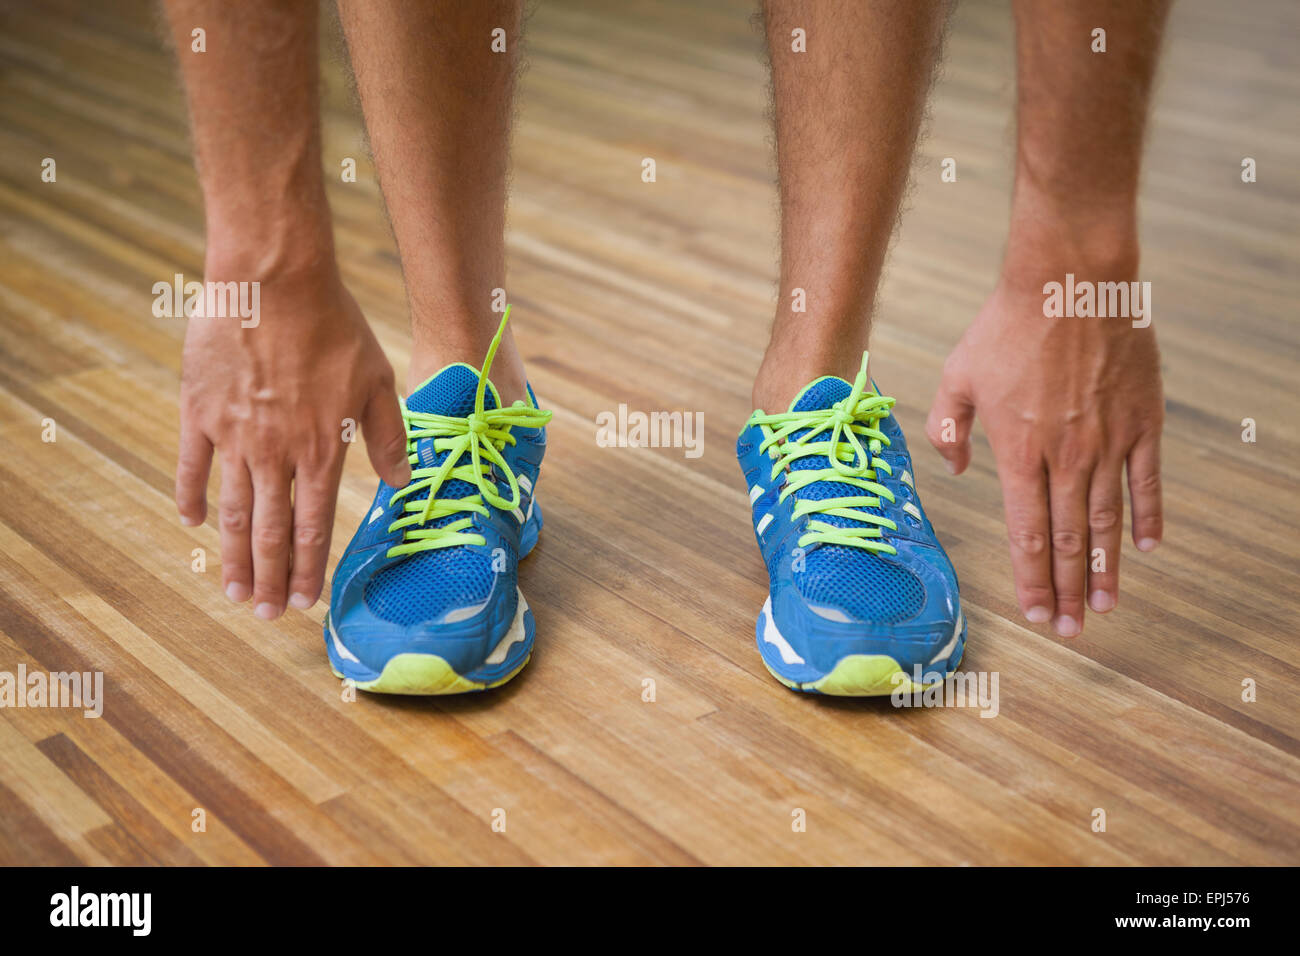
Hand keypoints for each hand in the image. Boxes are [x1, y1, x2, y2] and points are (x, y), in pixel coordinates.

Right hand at [175, 263, 410, 618]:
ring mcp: (233, 436)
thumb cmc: (334, 327)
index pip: (315, 527)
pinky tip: (192, 523)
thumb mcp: (378, 381)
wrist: (274, 282)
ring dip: (234, 556)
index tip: (307, 601)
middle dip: (271, 579)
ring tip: (234, 591)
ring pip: (233, 511)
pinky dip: (190, 497)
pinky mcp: (200, 411)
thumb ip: (388, 437)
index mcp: (322, 450)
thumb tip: (400, 482)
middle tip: (266, 615)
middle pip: (272, 532)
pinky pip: (191, 466)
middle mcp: (276, 454)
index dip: (310, 568)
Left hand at [926, 271, 1162, 636]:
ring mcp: (1108, 441)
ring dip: (1106, 568)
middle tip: (1070, 629)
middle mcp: (1066, 456)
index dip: (1031, 577)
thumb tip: (958, 469)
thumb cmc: (1006, 326)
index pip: (1026, 532)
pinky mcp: (1143, 421)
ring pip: (1107, 520)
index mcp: (1019, 451)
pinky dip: (1147, 516)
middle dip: (1067, 589)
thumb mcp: (956, 375)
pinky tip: (1145, 548)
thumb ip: (948, 427)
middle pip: (1068, 539)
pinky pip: (1147, 480)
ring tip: (1105, 606)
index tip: (1034, 612)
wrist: (1069, 282)